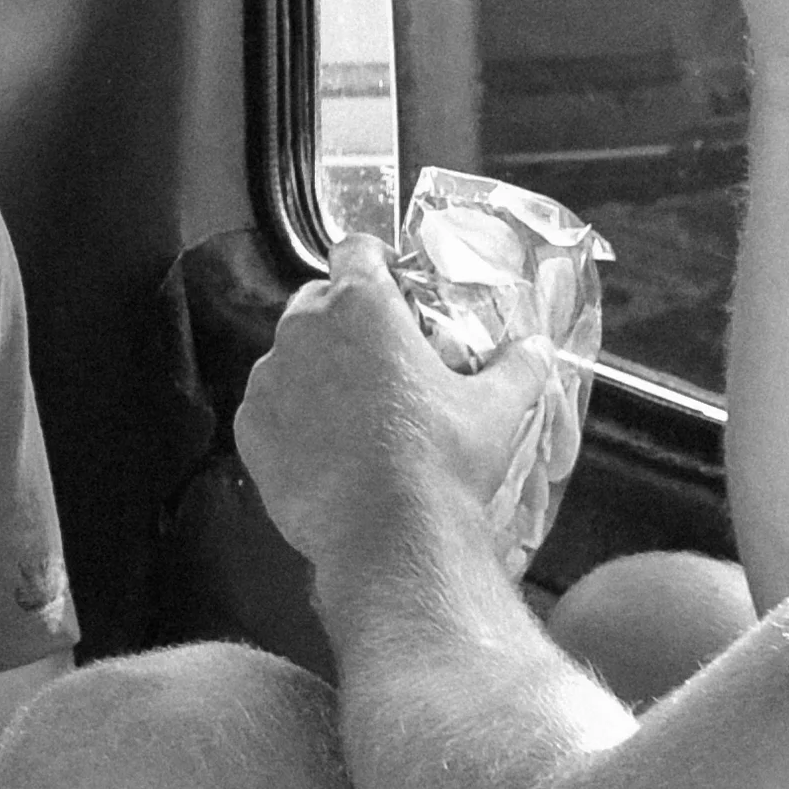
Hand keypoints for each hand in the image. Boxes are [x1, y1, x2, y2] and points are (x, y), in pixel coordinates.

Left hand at [235, 237, 553, 584]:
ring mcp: (269, 379)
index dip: (375, 264)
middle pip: (317, 301)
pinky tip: (324, 449)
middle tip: (381, 360)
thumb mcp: (496, 408)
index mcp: (361, 305)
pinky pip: (268, 407)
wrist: (390, 538)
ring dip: (316, 371)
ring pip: (289, 356)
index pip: (355, 249)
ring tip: (353, 414)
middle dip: (344, 320)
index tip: (393, 288)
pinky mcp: (250, 428)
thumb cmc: (444, 460)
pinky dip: (291, 419)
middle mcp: (304, 329)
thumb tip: (538, 348)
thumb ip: (518, 366)